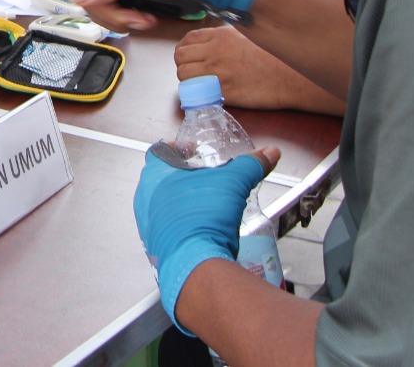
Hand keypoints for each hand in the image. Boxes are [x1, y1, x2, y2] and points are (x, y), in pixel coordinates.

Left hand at [134, 145, 279, 330]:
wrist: (197, 264)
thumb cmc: (203, 219)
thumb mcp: (234, 184)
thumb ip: (252, 165)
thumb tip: (269, 154)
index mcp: (155, 174)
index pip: (160, 150)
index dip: (178, 147)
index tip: (192, 151)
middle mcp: (145, 197)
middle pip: (162, 178)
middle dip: (184, 176)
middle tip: (204, 178)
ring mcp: (147, 223)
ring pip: (163, 204)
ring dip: (183, 202)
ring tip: (206, 205)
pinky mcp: (155, 245)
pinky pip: (167, 229)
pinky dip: (183, 225)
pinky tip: (201, 228)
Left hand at [176, 26, 346, 115]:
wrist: (289, 77)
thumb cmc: (271, 57)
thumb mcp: (244, 35)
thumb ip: (222, 37)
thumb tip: (205, 40)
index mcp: (220, 36)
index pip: (186, 41)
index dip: (185, 50)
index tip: (191, 57)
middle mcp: (215, 52)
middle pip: (180, 58)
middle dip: (184, 65)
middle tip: (195, 73)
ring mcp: (218, 72)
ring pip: (183, 75)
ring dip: (189, 81)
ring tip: (202, 84)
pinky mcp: (223, 92)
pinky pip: (196, 93)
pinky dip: (197, 94)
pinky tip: (208, 94)